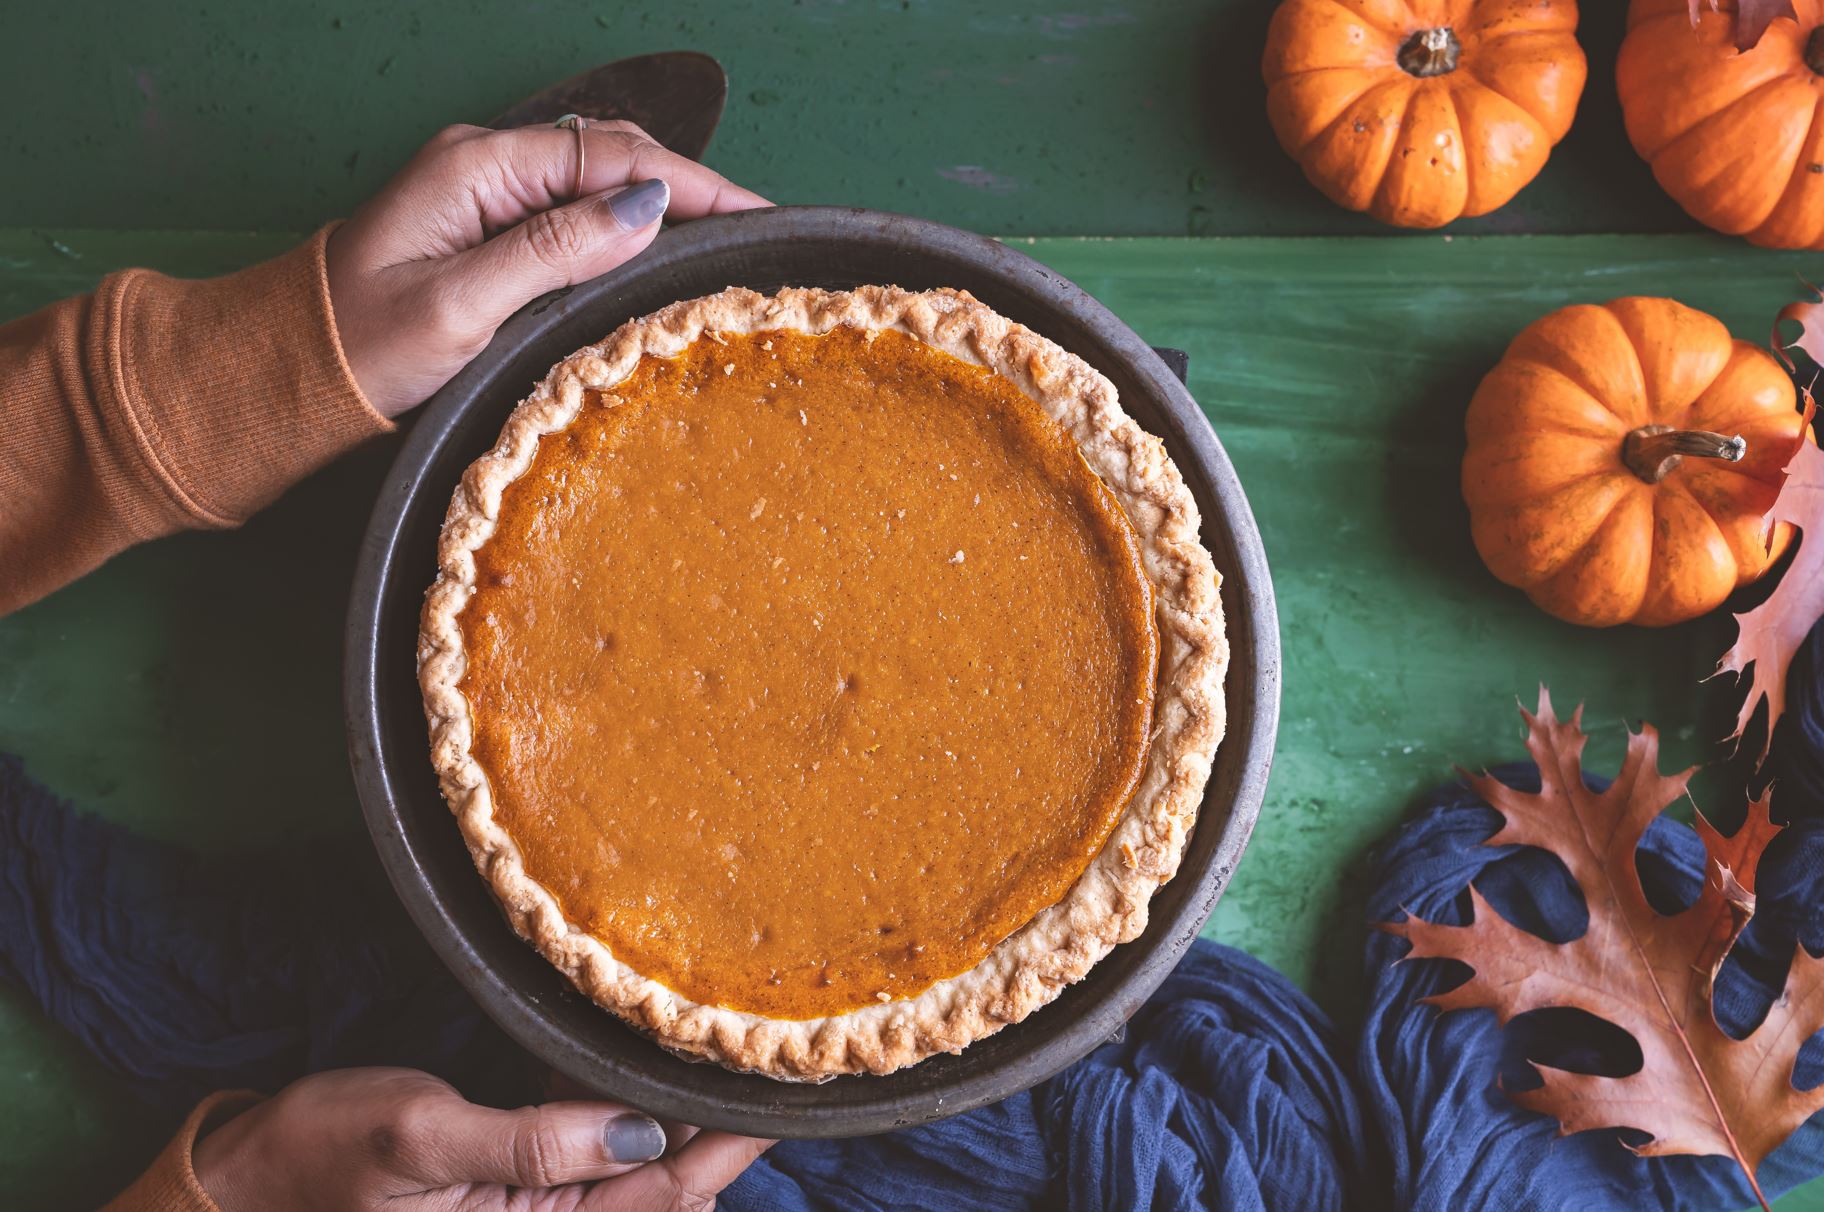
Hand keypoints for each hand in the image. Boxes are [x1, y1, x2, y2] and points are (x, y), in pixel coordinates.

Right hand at [192, 1067, 772, 1210]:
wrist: (240, 1184)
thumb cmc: (316, 1157)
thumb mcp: (420, 1138)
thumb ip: (535, 1143)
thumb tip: (643, 1128)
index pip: (661, 1195)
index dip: (725, 1145)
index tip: (778, 1092)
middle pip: (663, 1189)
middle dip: (718, 1131)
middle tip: (767, 1056)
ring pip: (638, 1173)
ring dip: (680, 1122)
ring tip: (725, 1057)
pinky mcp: (514, 1188)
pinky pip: (594, 1159)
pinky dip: (629, 1117)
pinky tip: (652, 1072)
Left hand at [326, 122, 768, 417]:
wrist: (290, 371)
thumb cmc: (360, 348)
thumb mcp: (459, 307)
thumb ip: (553, 252)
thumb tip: (644, 211)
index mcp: (478, 170)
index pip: (611, 157)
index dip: (693, 184)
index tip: (758, 214)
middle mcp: (486, 167)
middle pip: (613, 157)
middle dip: (691, 187)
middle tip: (759, 232)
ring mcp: (488, 195)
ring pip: (598, 180)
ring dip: (664, 203)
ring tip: (726, 240)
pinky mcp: (488, 228)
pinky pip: (576, 209)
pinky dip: (628, 223)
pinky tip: (659, 248)